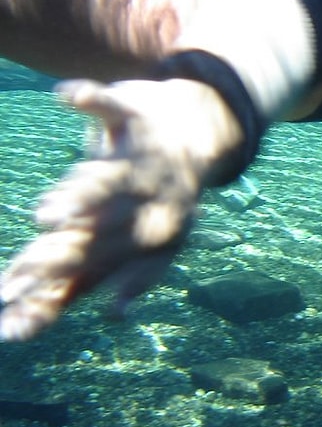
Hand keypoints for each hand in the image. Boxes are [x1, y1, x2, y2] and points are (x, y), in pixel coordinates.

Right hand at [0, 78, 243, 340]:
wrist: (198, 135)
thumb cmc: (157, 198)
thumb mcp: (129, 242)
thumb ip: (90, 281)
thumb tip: (90, 324)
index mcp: (132, 240)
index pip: (80, 277)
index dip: (45, 303)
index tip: (10, 329)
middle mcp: (139, 207)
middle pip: (89, 239)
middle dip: (53, 263)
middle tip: (13, 286)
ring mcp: (138, 163)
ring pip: (105, 183)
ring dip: (80, 199)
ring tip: (50, 217)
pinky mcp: (134, 119)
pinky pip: (112, 110)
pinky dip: (91, 100)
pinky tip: (66, 97)